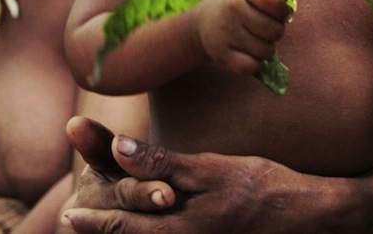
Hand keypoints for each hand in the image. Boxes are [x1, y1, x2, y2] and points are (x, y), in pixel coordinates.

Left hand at [62, 116, 297, 233]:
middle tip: (77, 217)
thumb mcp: (209, 169)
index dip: (94, 220)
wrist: (303, 216)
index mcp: (176, 228)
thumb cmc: (258, 187)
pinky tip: (148, 216)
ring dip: (126, 226)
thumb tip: (120, 148)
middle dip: (105, 224)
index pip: (122, 226)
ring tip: (103, 220)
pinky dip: (150, 228)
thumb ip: (162, 162)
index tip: (69, 215)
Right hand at [196, 0, 291, 74]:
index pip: (273, 2)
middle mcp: (232, 10)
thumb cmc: (235, 2)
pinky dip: (255, 64)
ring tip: (256, 40)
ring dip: (266, 48)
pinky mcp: (222, 54)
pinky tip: (250, 55)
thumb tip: (290, 11)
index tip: (278, 12)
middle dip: (276, 32)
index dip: (283, 11)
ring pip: (265, 51)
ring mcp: (226, 33)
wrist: (201, 21)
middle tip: (266, 29)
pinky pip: (250, 67)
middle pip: (274, 31)